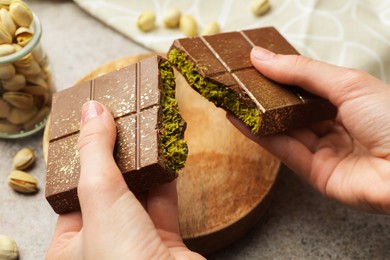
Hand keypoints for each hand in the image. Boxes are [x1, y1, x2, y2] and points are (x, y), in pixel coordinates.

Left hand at [47, 101, 203, 258]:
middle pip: (107, 189)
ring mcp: (135, 243)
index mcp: (71, 245)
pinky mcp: (165, 242)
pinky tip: (166, 154)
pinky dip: (166, 178)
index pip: (71, 191)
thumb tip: (92, 111)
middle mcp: (102, 245)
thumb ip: (96, 152)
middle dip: (116, 157)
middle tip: (120, 122)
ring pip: (137, 194)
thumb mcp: (100, 196)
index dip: (82, 158)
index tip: (92, 128)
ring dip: (143, 164)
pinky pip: (163, 203)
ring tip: (145, 131)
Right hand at [228, 46, 389, 214]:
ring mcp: (325, 151)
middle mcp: (336, 126)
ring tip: (229, 98)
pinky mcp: (315, 174)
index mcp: (349, 102)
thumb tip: (261, 56)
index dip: (281, 76)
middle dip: (264, 97)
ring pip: (284, 131)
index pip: (306, 87)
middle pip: (292, 110)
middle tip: (236, 82)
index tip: (255, 65)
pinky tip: (239, 119)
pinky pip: (283, 150)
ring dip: (256, 116)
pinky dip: (259, 135)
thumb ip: (301, 71)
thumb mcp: (346, 83)